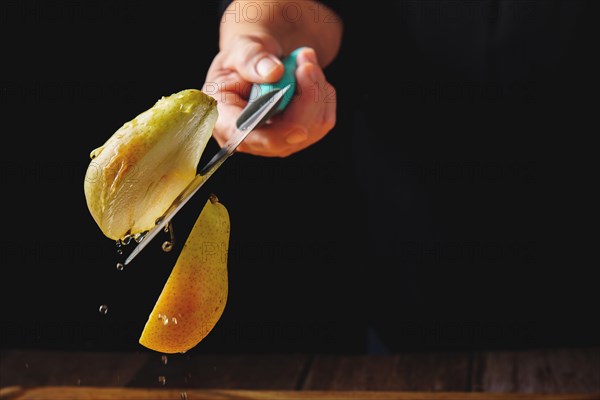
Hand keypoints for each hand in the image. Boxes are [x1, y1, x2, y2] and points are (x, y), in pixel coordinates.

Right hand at [203, 35, 336, 156]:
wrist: (259, 64)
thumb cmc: (244, 59)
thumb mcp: (241, 49)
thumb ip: (251, 58)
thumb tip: (274, 73)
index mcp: (224, 120)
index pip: (246, 138)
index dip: (273, 134)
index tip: (299, 126)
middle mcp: (250, 140)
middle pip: (287, 135)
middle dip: (306, 95)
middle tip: (306, 56)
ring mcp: (276, 143)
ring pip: (312, 127)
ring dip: (316, 88)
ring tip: (304, 60)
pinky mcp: (298, 139)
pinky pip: (323, 121)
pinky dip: (323, 95)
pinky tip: (310, 77)